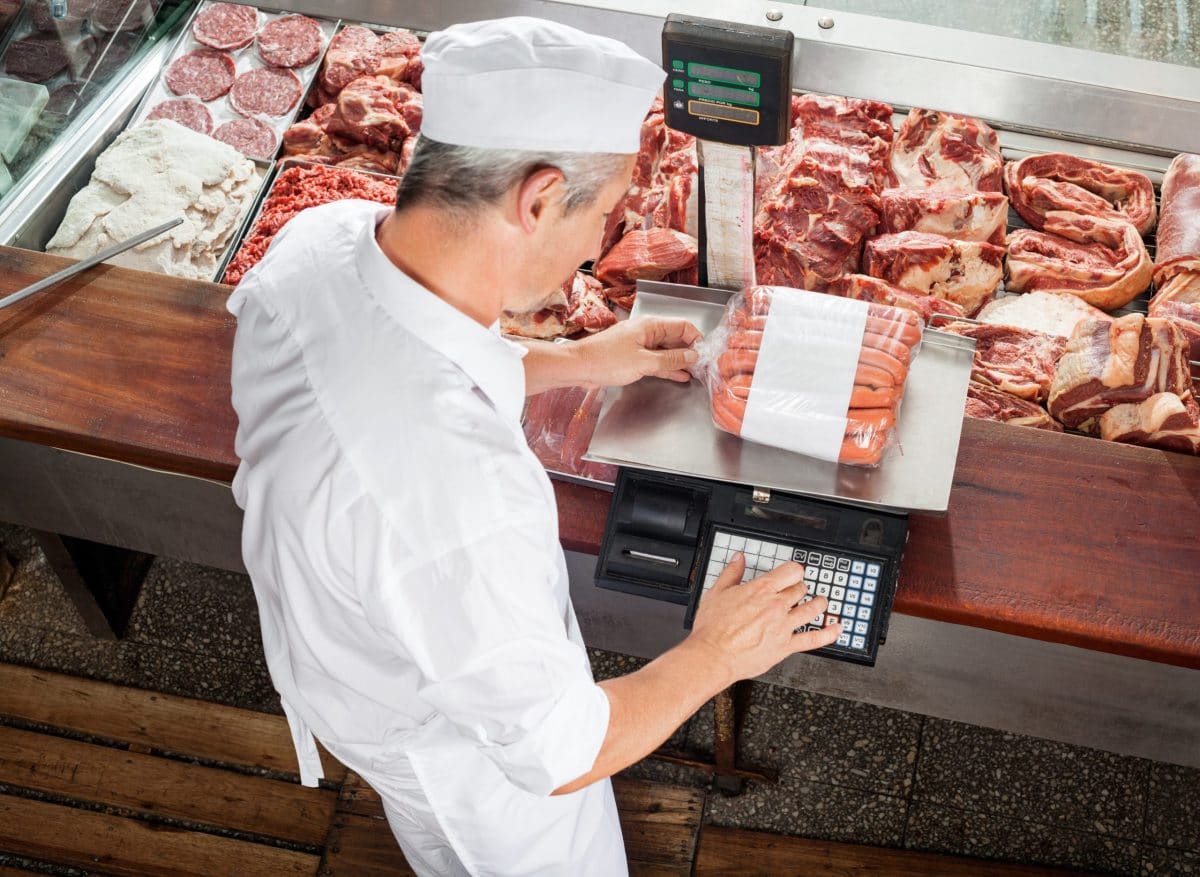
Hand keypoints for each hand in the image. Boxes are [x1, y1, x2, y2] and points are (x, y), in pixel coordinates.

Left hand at [575, 316, 702, 387]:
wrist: (579, 367)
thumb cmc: (606, 360)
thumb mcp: (644, 362)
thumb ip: (669, 359)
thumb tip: (691, 356)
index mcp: (650, 325)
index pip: (682, 326)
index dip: (695, 339)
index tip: (704, 354)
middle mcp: (646, 332)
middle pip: (675, 338)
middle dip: (689, 351)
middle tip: (703, 366)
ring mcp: (639, 345)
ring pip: (666, 351)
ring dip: (679, 361)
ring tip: (695, 372)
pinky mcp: (633, 357)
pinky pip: (656, 360)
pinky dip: (667, 367)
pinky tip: (679, 375)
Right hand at [686, 554, 841, 685]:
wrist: (714, 654)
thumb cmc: (713, 628)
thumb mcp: (716, 592)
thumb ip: (731, 573)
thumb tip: (738, 559)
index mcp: (761, 590)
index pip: (791, 571)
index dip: (794, 570)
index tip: (793, 572)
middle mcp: (776, 606)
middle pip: (800, 589)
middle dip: (800, 587)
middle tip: (799, 590)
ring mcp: (784, 626)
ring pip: (812, 609)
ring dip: (819, 603)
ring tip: (822, 601)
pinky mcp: (786, 647)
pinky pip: (814, 639)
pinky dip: (829, 633)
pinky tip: (837, 628)